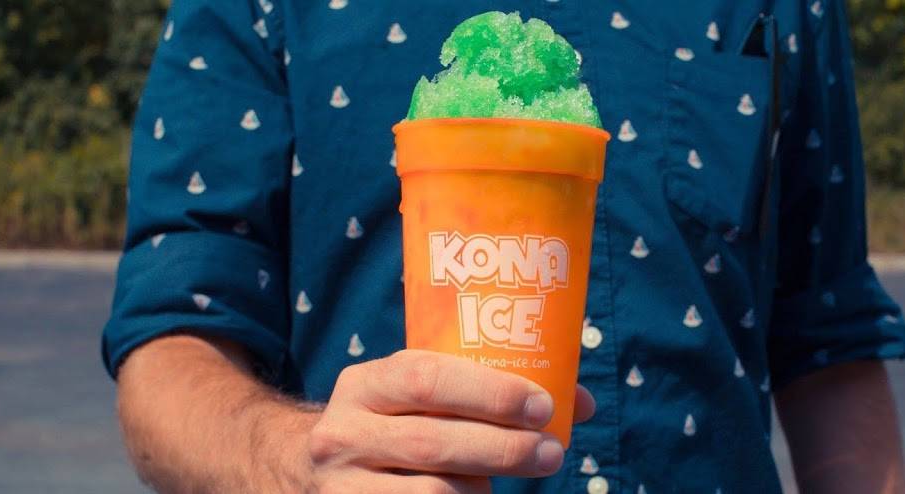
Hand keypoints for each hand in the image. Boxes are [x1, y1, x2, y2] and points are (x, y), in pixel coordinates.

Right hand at [307, 349, 595, 492]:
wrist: (323, 471)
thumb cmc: (398, 424)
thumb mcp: (424, 398)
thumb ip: (488, 392)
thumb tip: (581, 403)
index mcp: (366, 383)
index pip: (427, 378)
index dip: (490, 392)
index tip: (543, 406)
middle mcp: (344, 431)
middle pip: (433, 441)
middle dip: (503, 447)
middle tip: (550, 452)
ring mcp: (342, 484)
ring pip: (433, 493)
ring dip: (483, 488)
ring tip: (506, 480)